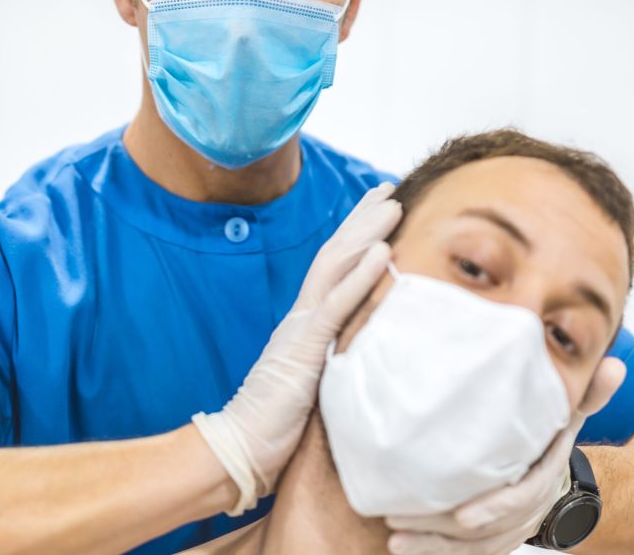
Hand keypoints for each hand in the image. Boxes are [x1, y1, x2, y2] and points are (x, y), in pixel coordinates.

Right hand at [193, 183, 402, 515]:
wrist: (240, 447)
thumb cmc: (276, 422)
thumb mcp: (312, 380)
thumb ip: (329, 355)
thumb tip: (356, 347)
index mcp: (305, 322)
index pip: (334, 268)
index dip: (356, 235)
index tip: (379, 209)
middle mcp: (302, 315)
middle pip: (335, 254)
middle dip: (363, 218)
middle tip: (389, 187)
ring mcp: (302, 328)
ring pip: (336, 268)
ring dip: (366, 233)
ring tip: (393, 204)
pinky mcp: (305, 349)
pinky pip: (336, 306)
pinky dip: (360, 278)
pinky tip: (382, 252)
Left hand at [385, 357, 626, 554]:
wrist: (557, 479)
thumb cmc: (552, 439)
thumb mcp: (570, 413)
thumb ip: (588, 394)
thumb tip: (612, 363)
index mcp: (541, 480)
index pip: (520, 500)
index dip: (494, 508)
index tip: (462, 515)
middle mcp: (525, 512)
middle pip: (485, 531)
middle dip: (442, 529)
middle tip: (398, 519)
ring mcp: (508, 530)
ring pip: (470, 549)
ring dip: (431, 547)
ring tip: (393, 539)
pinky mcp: (491, 539)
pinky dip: (434, 554)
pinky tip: (400, 548)